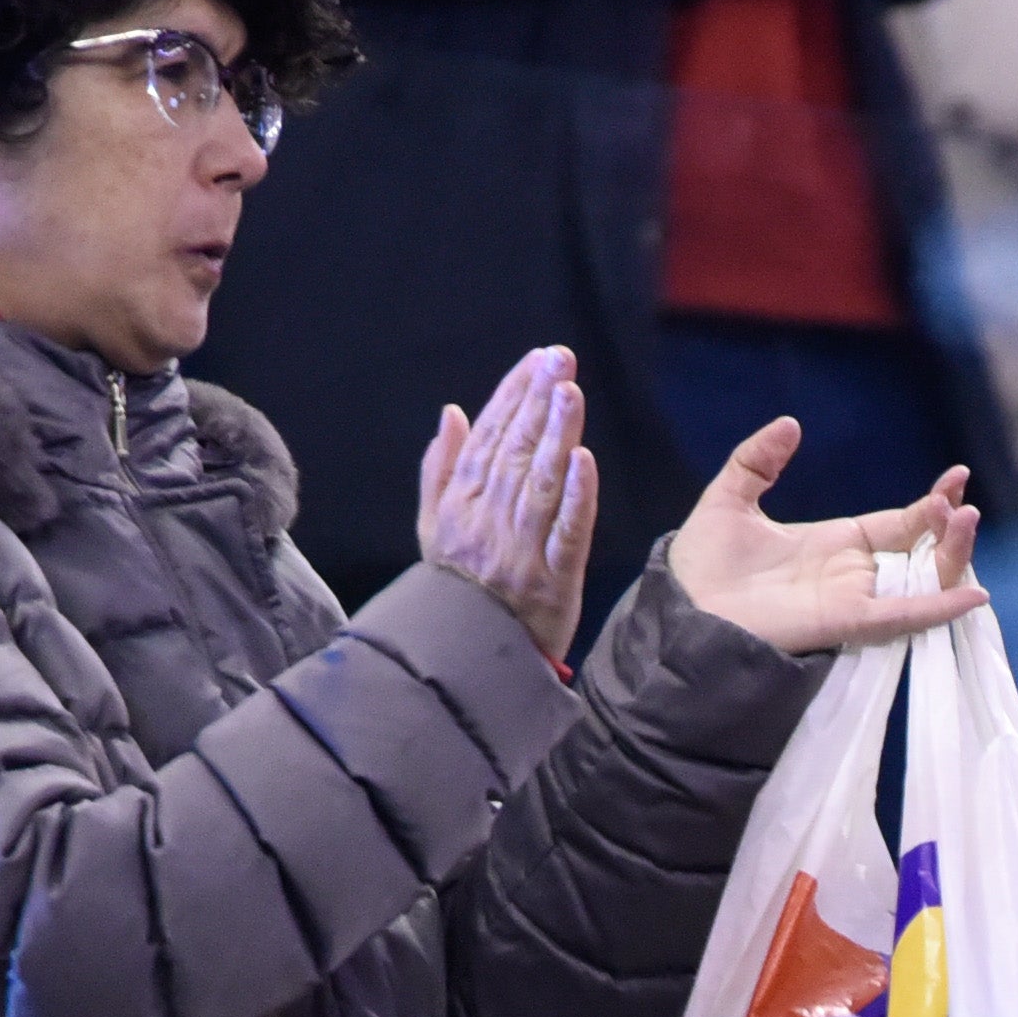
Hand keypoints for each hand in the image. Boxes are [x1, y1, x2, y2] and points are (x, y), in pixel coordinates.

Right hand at [421, 344, 597, 660]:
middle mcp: (489, 517)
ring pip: (542, 481)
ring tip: (570, 391)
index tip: (537, 360)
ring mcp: (521, 548)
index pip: (491, 436)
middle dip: (539, 399)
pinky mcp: (552, 579)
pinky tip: (585, 460)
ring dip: (557, 434)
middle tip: (560, 358)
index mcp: (462, 501)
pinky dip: (576, 497)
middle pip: (518, 449)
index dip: (514, 394)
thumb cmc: (454, 587)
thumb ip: (441, 468)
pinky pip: (566, 533)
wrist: (463, 658)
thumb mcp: (432, 527)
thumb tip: (451, 412)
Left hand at [656, 426, 987, 657]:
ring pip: (923, 581)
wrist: (681, 609)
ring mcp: (854, 600)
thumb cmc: (701, 565)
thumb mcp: (730, 496)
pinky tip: (974, 596)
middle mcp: (853, 575)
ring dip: (952, 554)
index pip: (899, 523)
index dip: (931, 504)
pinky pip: (904, 617)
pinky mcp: (846, 623)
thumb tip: (792, 424)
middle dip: (948, 526)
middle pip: (921, 552)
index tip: (957, 477)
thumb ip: (758, 459)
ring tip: (964, 519)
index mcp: (834, 545)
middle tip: (961, 499)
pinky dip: (939, 608)